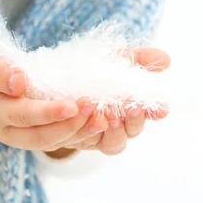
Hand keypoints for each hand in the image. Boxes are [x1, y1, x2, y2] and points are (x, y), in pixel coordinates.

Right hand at [0, 56, 109, 151]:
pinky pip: (62, 143)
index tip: (72, 105)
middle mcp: (12, 134)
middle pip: (43, 136)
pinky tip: (100, 124)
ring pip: (55, 143)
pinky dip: (82, 136)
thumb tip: (19, 81)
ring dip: (81, 133)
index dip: (49, 113)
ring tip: (103, 119)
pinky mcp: (41, 140)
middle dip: (71, 126)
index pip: (24, 115)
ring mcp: (27, 140)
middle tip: (94, 109)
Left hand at [50, 47, 170, 155]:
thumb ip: (136, 60)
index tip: (159, 109)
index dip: (147, 118)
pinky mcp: (45, 131)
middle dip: (126, 126)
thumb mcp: (111, 59)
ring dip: (97, 128)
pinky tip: (73, 107)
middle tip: (131, 109)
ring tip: (102, 112)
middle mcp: (94, 133)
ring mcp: (71, 134)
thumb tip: (166, 60)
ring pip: (88, 142)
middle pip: (116, 143)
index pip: (134, 126)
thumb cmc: (82, 69)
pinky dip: (69, 123)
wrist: (36, 73)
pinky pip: (58, 136)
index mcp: (114, 119)